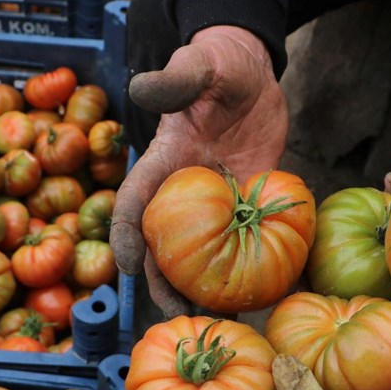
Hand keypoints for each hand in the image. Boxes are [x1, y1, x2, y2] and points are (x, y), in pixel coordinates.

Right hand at [111, 25, 288, 317]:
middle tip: (180, 315)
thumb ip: (176, 79)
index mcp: (162, 163)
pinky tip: (264, 298)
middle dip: (165, 284)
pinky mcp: (249, 204)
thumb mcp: (199, 66)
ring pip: (203, 256)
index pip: (134, 203)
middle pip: (164, 247)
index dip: (126, 236)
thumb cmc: (219, 66)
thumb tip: (141, 88)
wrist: (252, 74)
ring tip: (218, 323)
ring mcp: (217, 204)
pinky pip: (248, 243)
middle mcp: (183, 192)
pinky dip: (252, 270)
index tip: (129, 267)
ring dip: (207, 289)